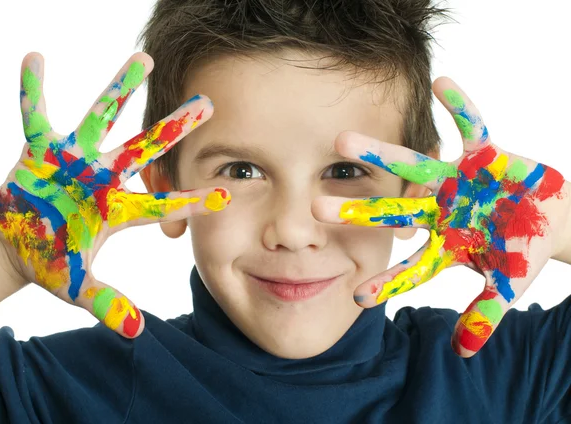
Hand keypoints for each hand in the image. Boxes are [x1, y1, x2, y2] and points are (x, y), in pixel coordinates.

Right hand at [0, 52, 230, 338]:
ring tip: (143, 59)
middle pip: (144, 150)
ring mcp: (74, 161)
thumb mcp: (78, 287)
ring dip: (119, 91)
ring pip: (101, 120)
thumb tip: (138, 332)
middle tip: (208, 104)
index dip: (194, 199)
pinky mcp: (40, 150)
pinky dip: (31, 90)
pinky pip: (35, 114)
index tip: (227, 191)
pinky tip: (35, 57)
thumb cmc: (52, 264)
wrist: (18, 247)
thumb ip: (108, 304)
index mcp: (118, 211)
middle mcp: (103, 179)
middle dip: (174, 129)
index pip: (163, 204)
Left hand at [313, 77, 569, 357]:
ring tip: (342, 141)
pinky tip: (441, 82)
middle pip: (392, 211)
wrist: (551, 216)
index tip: (356, 297)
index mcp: (442, 242)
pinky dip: (461, 106)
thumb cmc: (522, 251)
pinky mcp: (484, 152)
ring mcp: (457, 179)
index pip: (409, 266)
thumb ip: (483, 316)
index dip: (386, 281)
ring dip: (381, 155)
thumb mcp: (507, 287)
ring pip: (414, 167)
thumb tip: (460, 353)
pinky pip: (472, 125)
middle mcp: (439, 209)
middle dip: (357, 208)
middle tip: (314, 206)